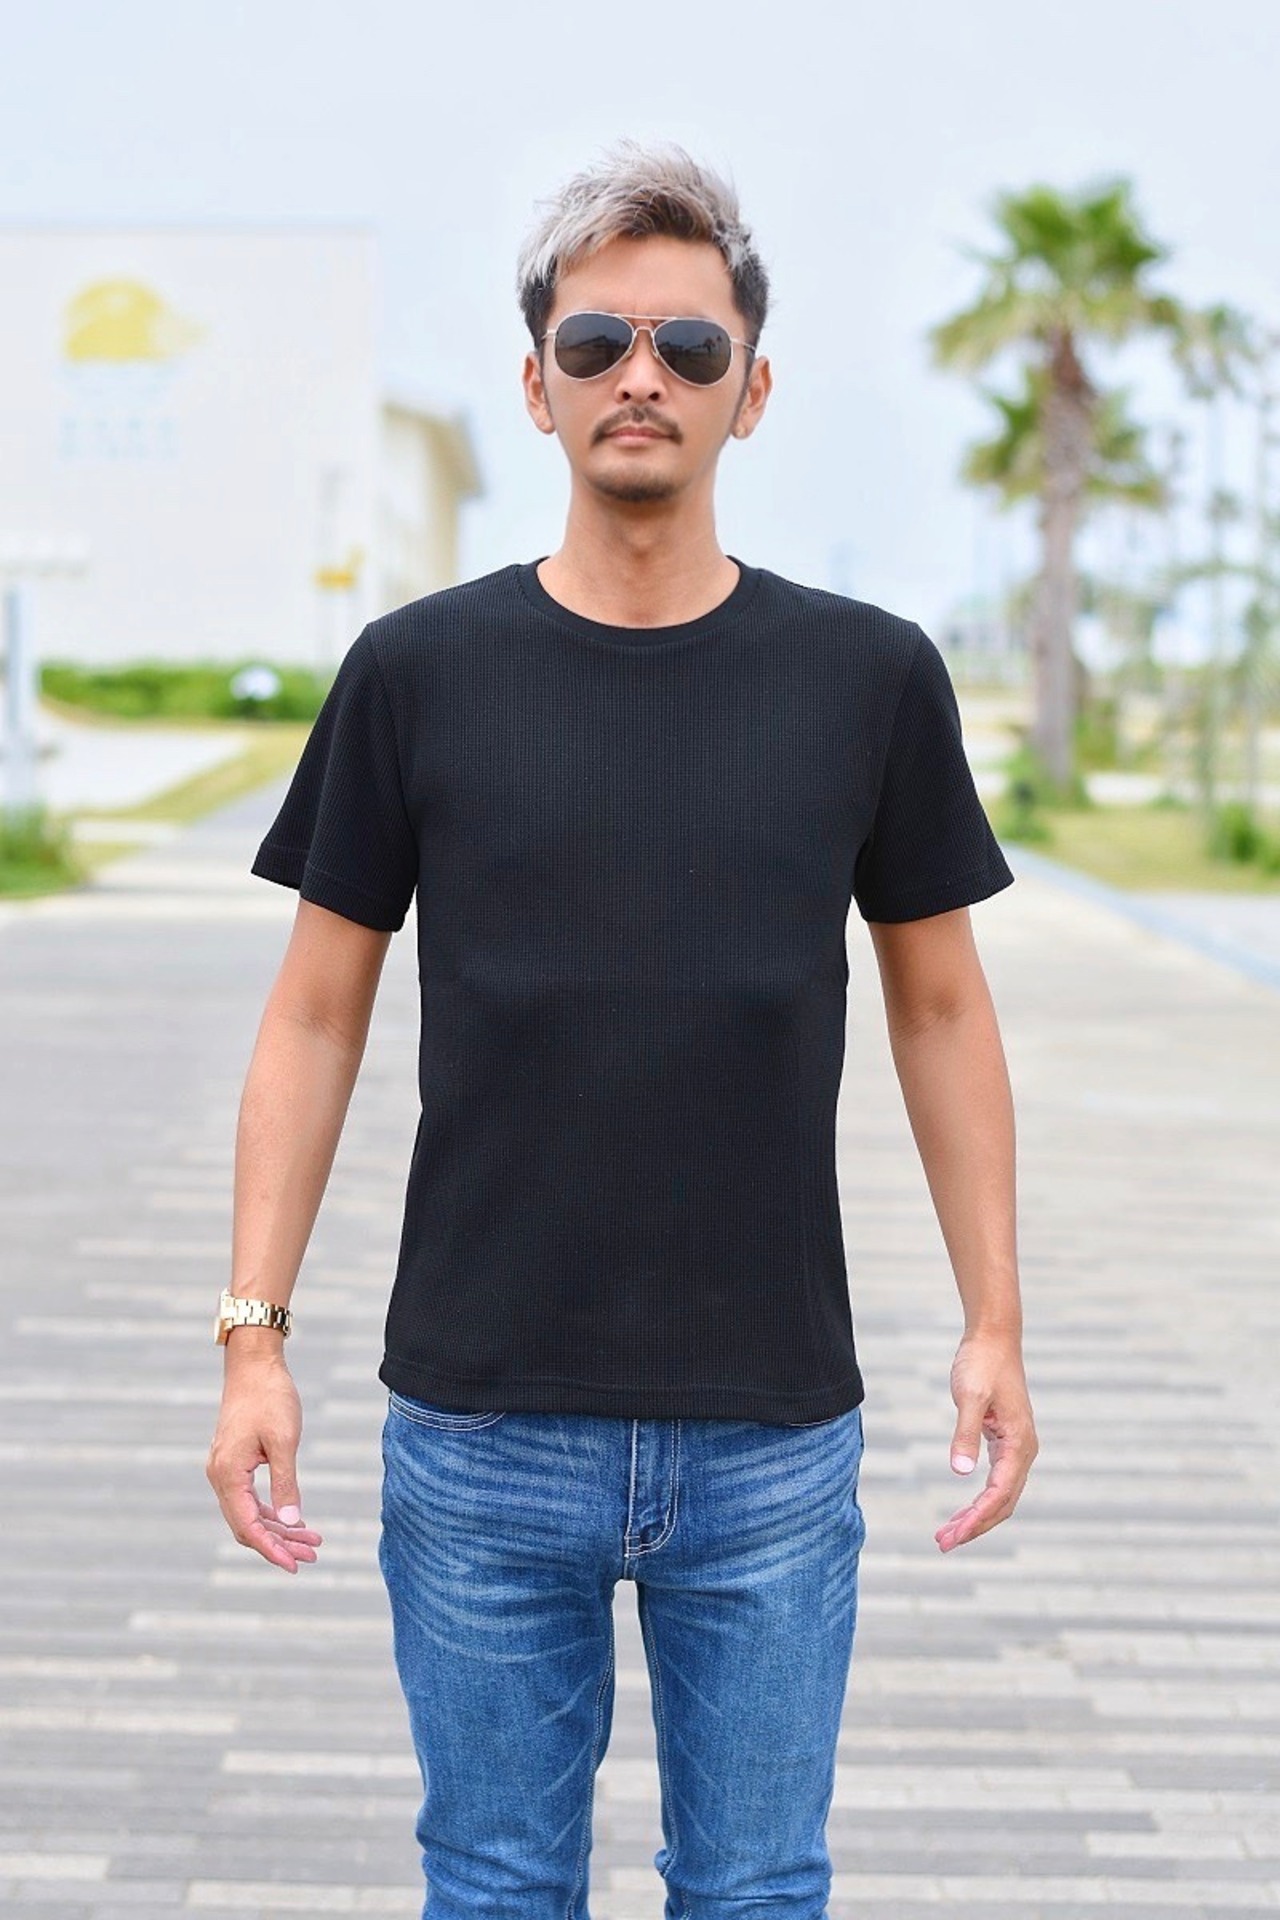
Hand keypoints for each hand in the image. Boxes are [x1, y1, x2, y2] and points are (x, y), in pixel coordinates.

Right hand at [205, 1354, 323, 1573]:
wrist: (254, 1364)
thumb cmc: (270, 1397)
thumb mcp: (284, 1441)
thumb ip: (286, 1483)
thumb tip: (290, 1522)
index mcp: (228, 1474)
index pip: (247, 1526)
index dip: (271, 1549)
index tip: (296, 1565)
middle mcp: (220, 1476)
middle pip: (247, 1525)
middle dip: (279, 1544)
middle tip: (313, 1555)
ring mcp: (225, 1470)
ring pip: (249, 1513)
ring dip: (278, 1529)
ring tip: (311, 1541)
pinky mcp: (234, 1462)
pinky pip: (250, 1498)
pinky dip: (271, 1511)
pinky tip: (294, 1519)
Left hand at [935, 1330, 1037, 1553]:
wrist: (993, 1338)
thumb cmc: (981, 1363)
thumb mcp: (970, 1396)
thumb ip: (965, 1434)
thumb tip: (959, 1473)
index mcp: (1019, 1444)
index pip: (999, 1495)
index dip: (976, 1520)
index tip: (952, 1537)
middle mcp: (1023, 1450)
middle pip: (1002, 1503)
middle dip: (975, 1526)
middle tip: (943, 1544)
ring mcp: (1016, 1446)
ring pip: (1000, 1494)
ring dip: (977, 1517)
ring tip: (947, 1534)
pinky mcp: (1005, 1439)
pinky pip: (997, 1480)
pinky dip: (979, 1499)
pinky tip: (963, 1509)